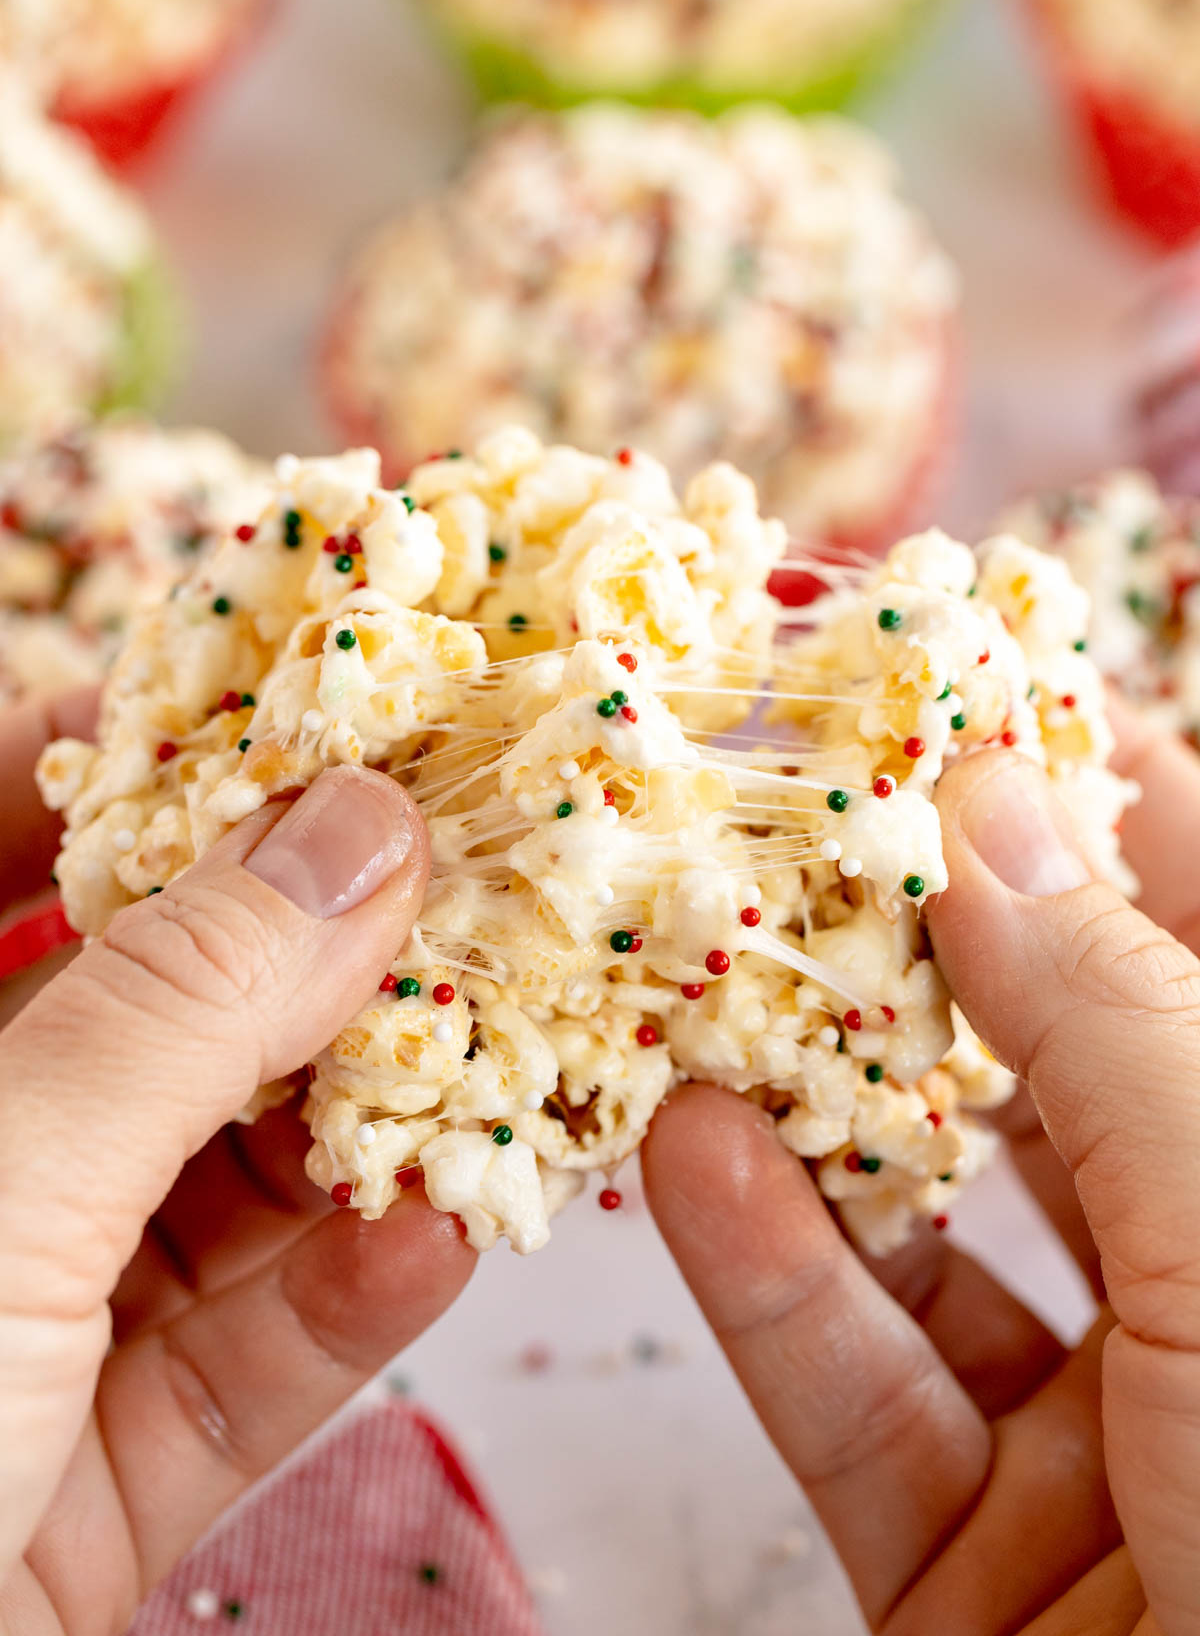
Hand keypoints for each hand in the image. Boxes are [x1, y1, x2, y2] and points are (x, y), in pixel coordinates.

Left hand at [0, 697, 473, 1635]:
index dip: (142, 755)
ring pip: (218, 1182)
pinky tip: (441, 1237)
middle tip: (462, 876)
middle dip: (308, 952)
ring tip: (498, 1053)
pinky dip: (345, 1300)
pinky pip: (236, 1358)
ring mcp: (16, 1325)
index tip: (306, 708)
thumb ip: (182, 1007)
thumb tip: (363, 828)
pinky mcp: (88, 1471)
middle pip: (144, 1010)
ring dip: (361, 1129)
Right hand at [644, 708, 1199, 1635]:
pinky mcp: (982, 1568)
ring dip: (820, 1106)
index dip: (1120, 812)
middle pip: (1072, 1077)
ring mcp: (1117, 1446)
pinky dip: (771, 1273)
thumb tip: (997, 797)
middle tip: (799, 817)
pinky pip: (863, 1394)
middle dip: (935, 949)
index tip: (977, 700)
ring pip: (944, 1232)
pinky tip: (693, 1152)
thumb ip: (1124, 1026)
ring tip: (704, 967)